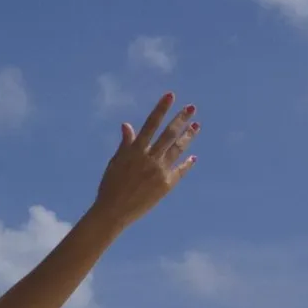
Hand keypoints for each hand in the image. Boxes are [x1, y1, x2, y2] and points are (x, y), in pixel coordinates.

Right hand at [92, 93, 198, 228]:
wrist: (113, 212)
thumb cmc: (110, 186)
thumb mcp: (115, 162)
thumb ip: (125, 144)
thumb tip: (127, 125)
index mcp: (135, 151)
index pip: (151, 124)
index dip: (161, 109)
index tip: (171, 95)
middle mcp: (149, 159)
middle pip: (168, 134)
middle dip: (181, 119)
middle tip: (192, 108)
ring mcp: (159, 172)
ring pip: (177, 149)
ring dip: (187, 136)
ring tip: (196, 126)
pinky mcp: (165, 186)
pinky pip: (179, 171)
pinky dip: (187, 163)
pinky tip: (193, 157)